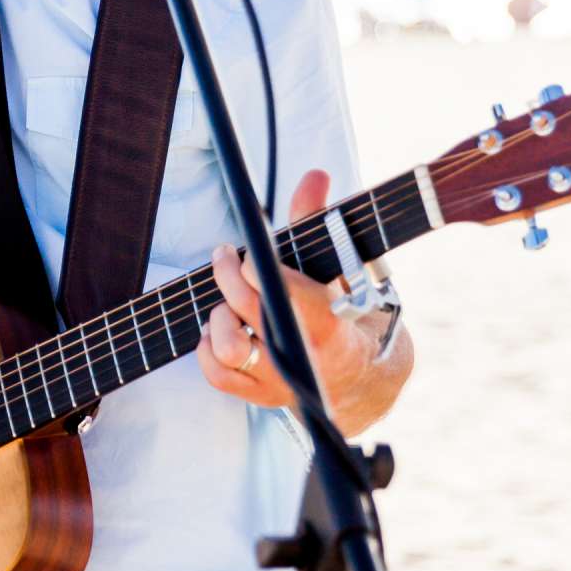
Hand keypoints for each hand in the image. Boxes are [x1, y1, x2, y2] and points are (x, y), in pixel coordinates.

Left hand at [196, 169, 412, 436]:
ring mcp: (279, 379)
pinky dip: (208, 348)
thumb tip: (315, 174)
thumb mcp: (340, 265)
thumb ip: (319, 219)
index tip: (245, 252)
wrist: (361, 377)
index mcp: (327, 320)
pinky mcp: (261, 396)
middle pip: (246, 309)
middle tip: (225, 256)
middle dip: (228, 275)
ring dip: (218, 318)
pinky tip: (219, 327)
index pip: (277, 288)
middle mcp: (301, 354)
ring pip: (228, 348)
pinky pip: (218, 375)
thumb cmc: (346, 310)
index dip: (251, 266)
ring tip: (225, 302)